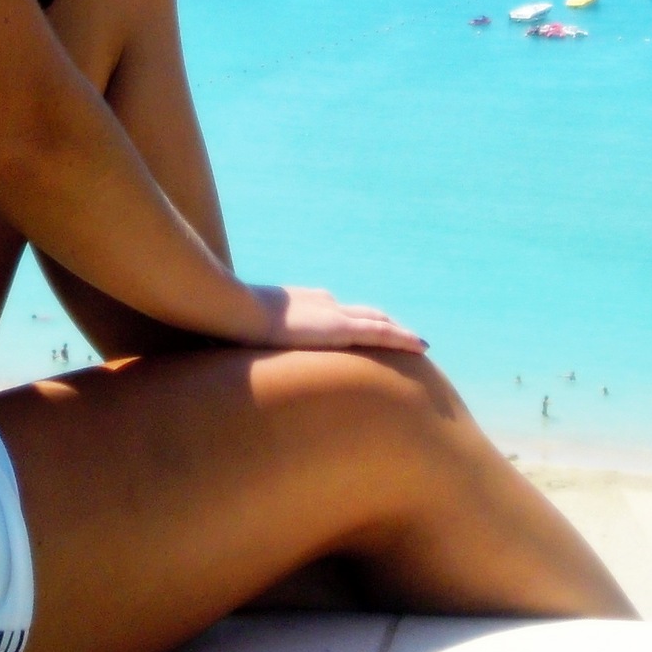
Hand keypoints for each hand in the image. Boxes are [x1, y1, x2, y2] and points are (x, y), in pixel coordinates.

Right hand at [245, 284, 426, 353]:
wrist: (234, 310)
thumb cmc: (229, 322)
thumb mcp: (241, 329)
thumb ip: (248, 337)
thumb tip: (234, 349)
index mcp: (303, 302)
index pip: (336, 310)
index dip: (354, 319)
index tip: (365, 329)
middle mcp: (323, 303)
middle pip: (364, 313)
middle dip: (384, 324)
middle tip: (402, 337)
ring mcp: (332, 315)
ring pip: (378, 323)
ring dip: (400, 333)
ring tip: (420, 345)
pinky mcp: (339, 329)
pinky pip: (381, 334)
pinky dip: (403, 339)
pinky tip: (421, 347)